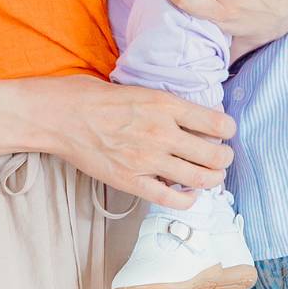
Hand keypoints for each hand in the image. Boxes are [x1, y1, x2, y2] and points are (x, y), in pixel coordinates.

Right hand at [35, 77, 235, 206]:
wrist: (58, 116)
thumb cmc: (91, 97)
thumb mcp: (138, 89)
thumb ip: (165, 105)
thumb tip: (190, 117)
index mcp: (165, 105)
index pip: (217, 123)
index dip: (228, 131)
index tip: (224, 133)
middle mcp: (162, 132)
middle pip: (215, 154)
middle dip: (224, 159)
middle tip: (220, 158)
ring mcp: (148, 159)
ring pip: (200, 178)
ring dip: (213, 180)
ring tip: (211, 177)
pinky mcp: (132, 181)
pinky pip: (172, 198)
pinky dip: (188, 199)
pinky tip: (189, 194)